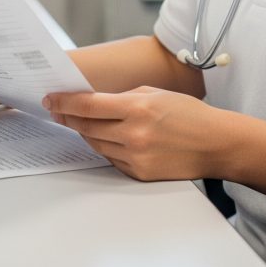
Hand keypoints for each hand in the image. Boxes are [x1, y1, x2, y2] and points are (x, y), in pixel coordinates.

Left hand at [43, 86, 227, 181]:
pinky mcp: (139, 173)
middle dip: (69, 118)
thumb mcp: (154, 93)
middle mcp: (133, 134)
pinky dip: (106, 147)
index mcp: (137, 108)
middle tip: (57, 110)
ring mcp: (136, 157)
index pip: (89, 106)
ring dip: (85, 133)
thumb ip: (123, 98)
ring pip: (96, 144)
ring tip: (79, 122)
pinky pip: (112, 159)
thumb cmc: (187, 113)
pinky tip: (105, 138)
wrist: (214, 143)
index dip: (65, 102)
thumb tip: (93, 102)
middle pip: (87, 127)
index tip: (51, 99)